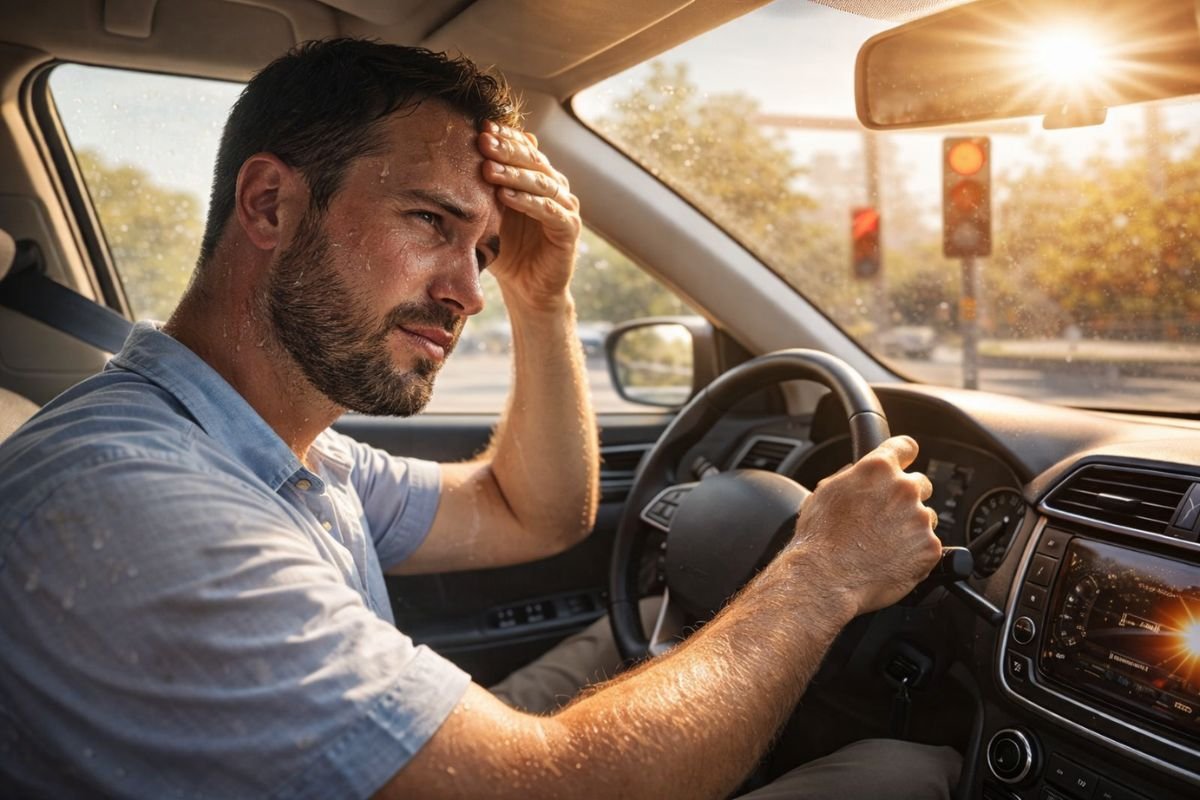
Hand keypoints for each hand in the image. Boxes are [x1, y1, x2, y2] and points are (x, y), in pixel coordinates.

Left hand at [478, 122, 579, 310]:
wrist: (527, 289)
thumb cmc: (507, 249)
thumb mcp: (490, 214)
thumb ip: (484, 187)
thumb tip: (458, 155)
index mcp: (538, 178)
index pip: (524, 149)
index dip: (505, 137)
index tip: (480, 127)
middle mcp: (556, 187)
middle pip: (533, 160)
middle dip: (507, 150)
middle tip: (483, 140)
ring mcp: (565, 207)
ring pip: (542, 182)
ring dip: (515, 173)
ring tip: (489, 168)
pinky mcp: (569, 230)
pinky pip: (550, 211)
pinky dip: (529, 202)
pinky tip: (506, 196)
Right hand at [788, 436, 941, 615]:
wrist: (826, 578)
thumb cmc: (819, 539)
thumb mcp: (826, 493)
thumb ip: (852, 477)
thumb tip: (861, 476)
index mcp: (877, 469)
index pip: (905, 447)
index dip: (904, 454)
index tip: (904, 461)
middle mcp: (904, 488)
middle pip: (920, 483)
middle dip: (905, 498)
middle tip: (884, 518)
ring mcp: (920, 518)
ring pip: (925, 517)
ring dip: (910, 527)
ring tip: (883, 545)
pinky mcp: (930, 548)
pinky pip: (929, 546)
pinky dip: (915, 554)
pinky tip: (891, 560)